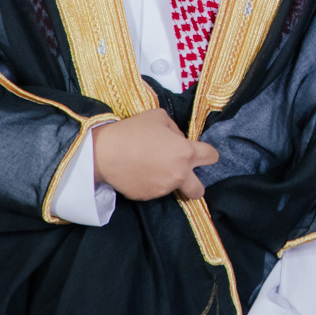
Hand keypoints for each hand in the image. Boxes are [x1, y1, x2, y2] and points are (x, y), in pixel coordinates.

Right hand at [92, 108, 218, 200]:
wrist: (104, 153)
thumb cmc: (133, 131)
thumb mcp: (158, 117)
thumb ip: (174, 129)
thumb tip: (177, 139)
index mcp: (186, 152)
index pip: (211, 157)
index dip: (208, 154)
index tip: (202, 154)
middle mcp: (179, 174)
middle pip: (199, 190)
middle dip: (195, 185)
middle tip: (183, 176)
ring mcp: (163, 188)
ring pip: (172, 188)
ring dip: (166, 180)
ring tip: (149, 166)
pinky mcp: (147, 197)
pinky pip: (153, 191)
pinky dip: (149, 184)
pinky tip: (137, 172)